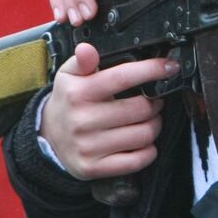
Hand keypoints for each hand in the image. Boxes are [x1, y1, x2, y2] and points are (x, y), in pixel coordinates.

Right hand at [39, 43, 177, 179]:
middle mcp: (82, 121)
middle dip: (155, 103)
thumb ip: (82, 61)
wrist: (47, 137)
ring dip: (154, 125)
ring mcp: (88, 147)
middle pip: (142, 109)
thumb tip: (87, 49)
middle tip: (152, 101)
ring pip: (145, 134)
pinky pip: (138, 160)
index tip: (169, 67)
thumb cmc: (69, 101)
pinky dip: (148, 150)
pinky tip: (141, 141)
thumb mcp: (70, 76)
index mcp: (78, 93)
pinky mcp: (94, 168)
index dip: (152, 70)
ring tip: (146, 119)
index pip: (123, 78)